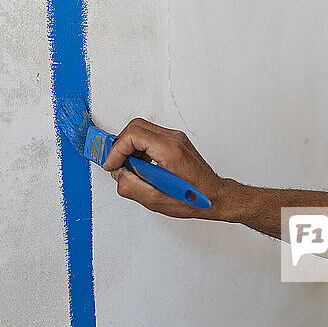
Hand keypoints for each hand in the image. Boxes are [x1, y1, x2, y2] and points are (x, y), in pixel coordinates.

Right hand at [103, 118, 239, 220]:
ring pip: (142, 129)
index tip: (112, 166)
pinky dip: (140, 148)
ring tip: (131, 168)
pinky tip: (142, 167)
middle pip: (135, 126)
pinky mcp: (176, 142)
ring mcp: (176, 138)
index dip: (116, 150)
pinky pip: (150, 137)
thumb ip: (130, 186)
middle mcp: (173, 139)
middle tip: (117, 165)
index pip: (133, 135)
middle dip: (121, 145)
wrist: (215, 196)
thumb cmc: (193, 199)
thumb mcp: (155, 200)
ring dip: (130, 147)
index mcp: (169, 150)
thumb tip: (118, 174)